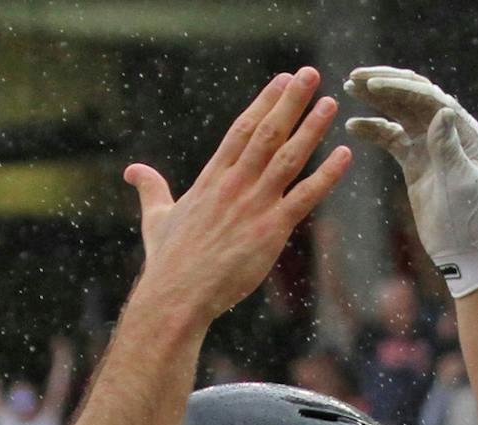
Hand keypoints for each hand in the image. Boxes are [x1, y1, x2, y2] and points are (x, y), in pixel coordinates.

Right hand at [125, 68, 350, 325]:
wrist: (177, 295)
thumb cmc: (168, 262)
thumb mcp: (156, 218)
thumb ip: (151, 189)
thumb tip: (133, 171)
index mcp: (212, 178)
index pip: (242, 130)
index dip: (265, 102)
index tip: (282, 80)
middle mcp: (235, 184)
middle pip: (268, 133)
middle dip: (291, 101)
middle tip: (311, 75)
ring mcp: (254, 205)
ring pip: (289, 157)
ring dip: (312, 128)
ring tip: (330, 104)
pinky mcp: (270, 230)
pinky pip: (306, 196)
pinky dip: (327, 175)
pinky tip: (345, 155)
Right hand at [344, 66, 477, 295]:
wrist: (468, 249)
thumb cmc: (473, 218)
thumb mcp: (463, 182)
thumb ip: (450, 147)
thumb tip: (442, 109)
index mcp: (464, 130)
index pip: (429, 98)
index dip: (401, 88)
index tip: (373, 86)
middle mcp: (447, 130)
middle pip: (413, 97)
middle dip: (384, 84)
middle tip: (355, 78)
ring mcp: (429, 144)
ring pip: (399, 113)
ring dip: (375, 100)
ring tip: (348, 89)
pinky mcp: (415, 161)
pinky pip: (391, 138)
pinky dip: (373, 130)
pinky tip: (353, 126)